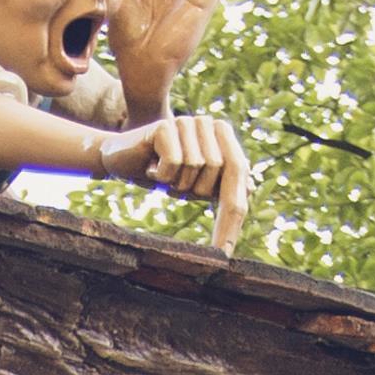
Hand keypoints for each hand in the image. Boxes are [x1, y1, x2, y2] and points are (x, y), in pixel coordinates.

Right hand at [107, 112, 251, 252]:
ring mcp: (188, 121)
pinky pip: (174, 161)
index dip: (233, 215)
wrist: (123, 160)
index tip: (225, 253)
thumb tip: (252, 188)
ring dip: (176, 181)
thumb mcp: (196, 183)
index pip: (239, 173)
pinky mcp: (166, 125)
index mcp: (224, 135)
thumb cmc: (164, 173)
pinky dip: (162, 174)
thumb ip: (221, 184)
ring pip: (195, 165)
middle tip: (176, 186)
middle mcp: (209, 124)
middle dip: (197, 189)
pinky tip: (151, 167)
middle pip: (219, 169)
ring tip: (163, 173)